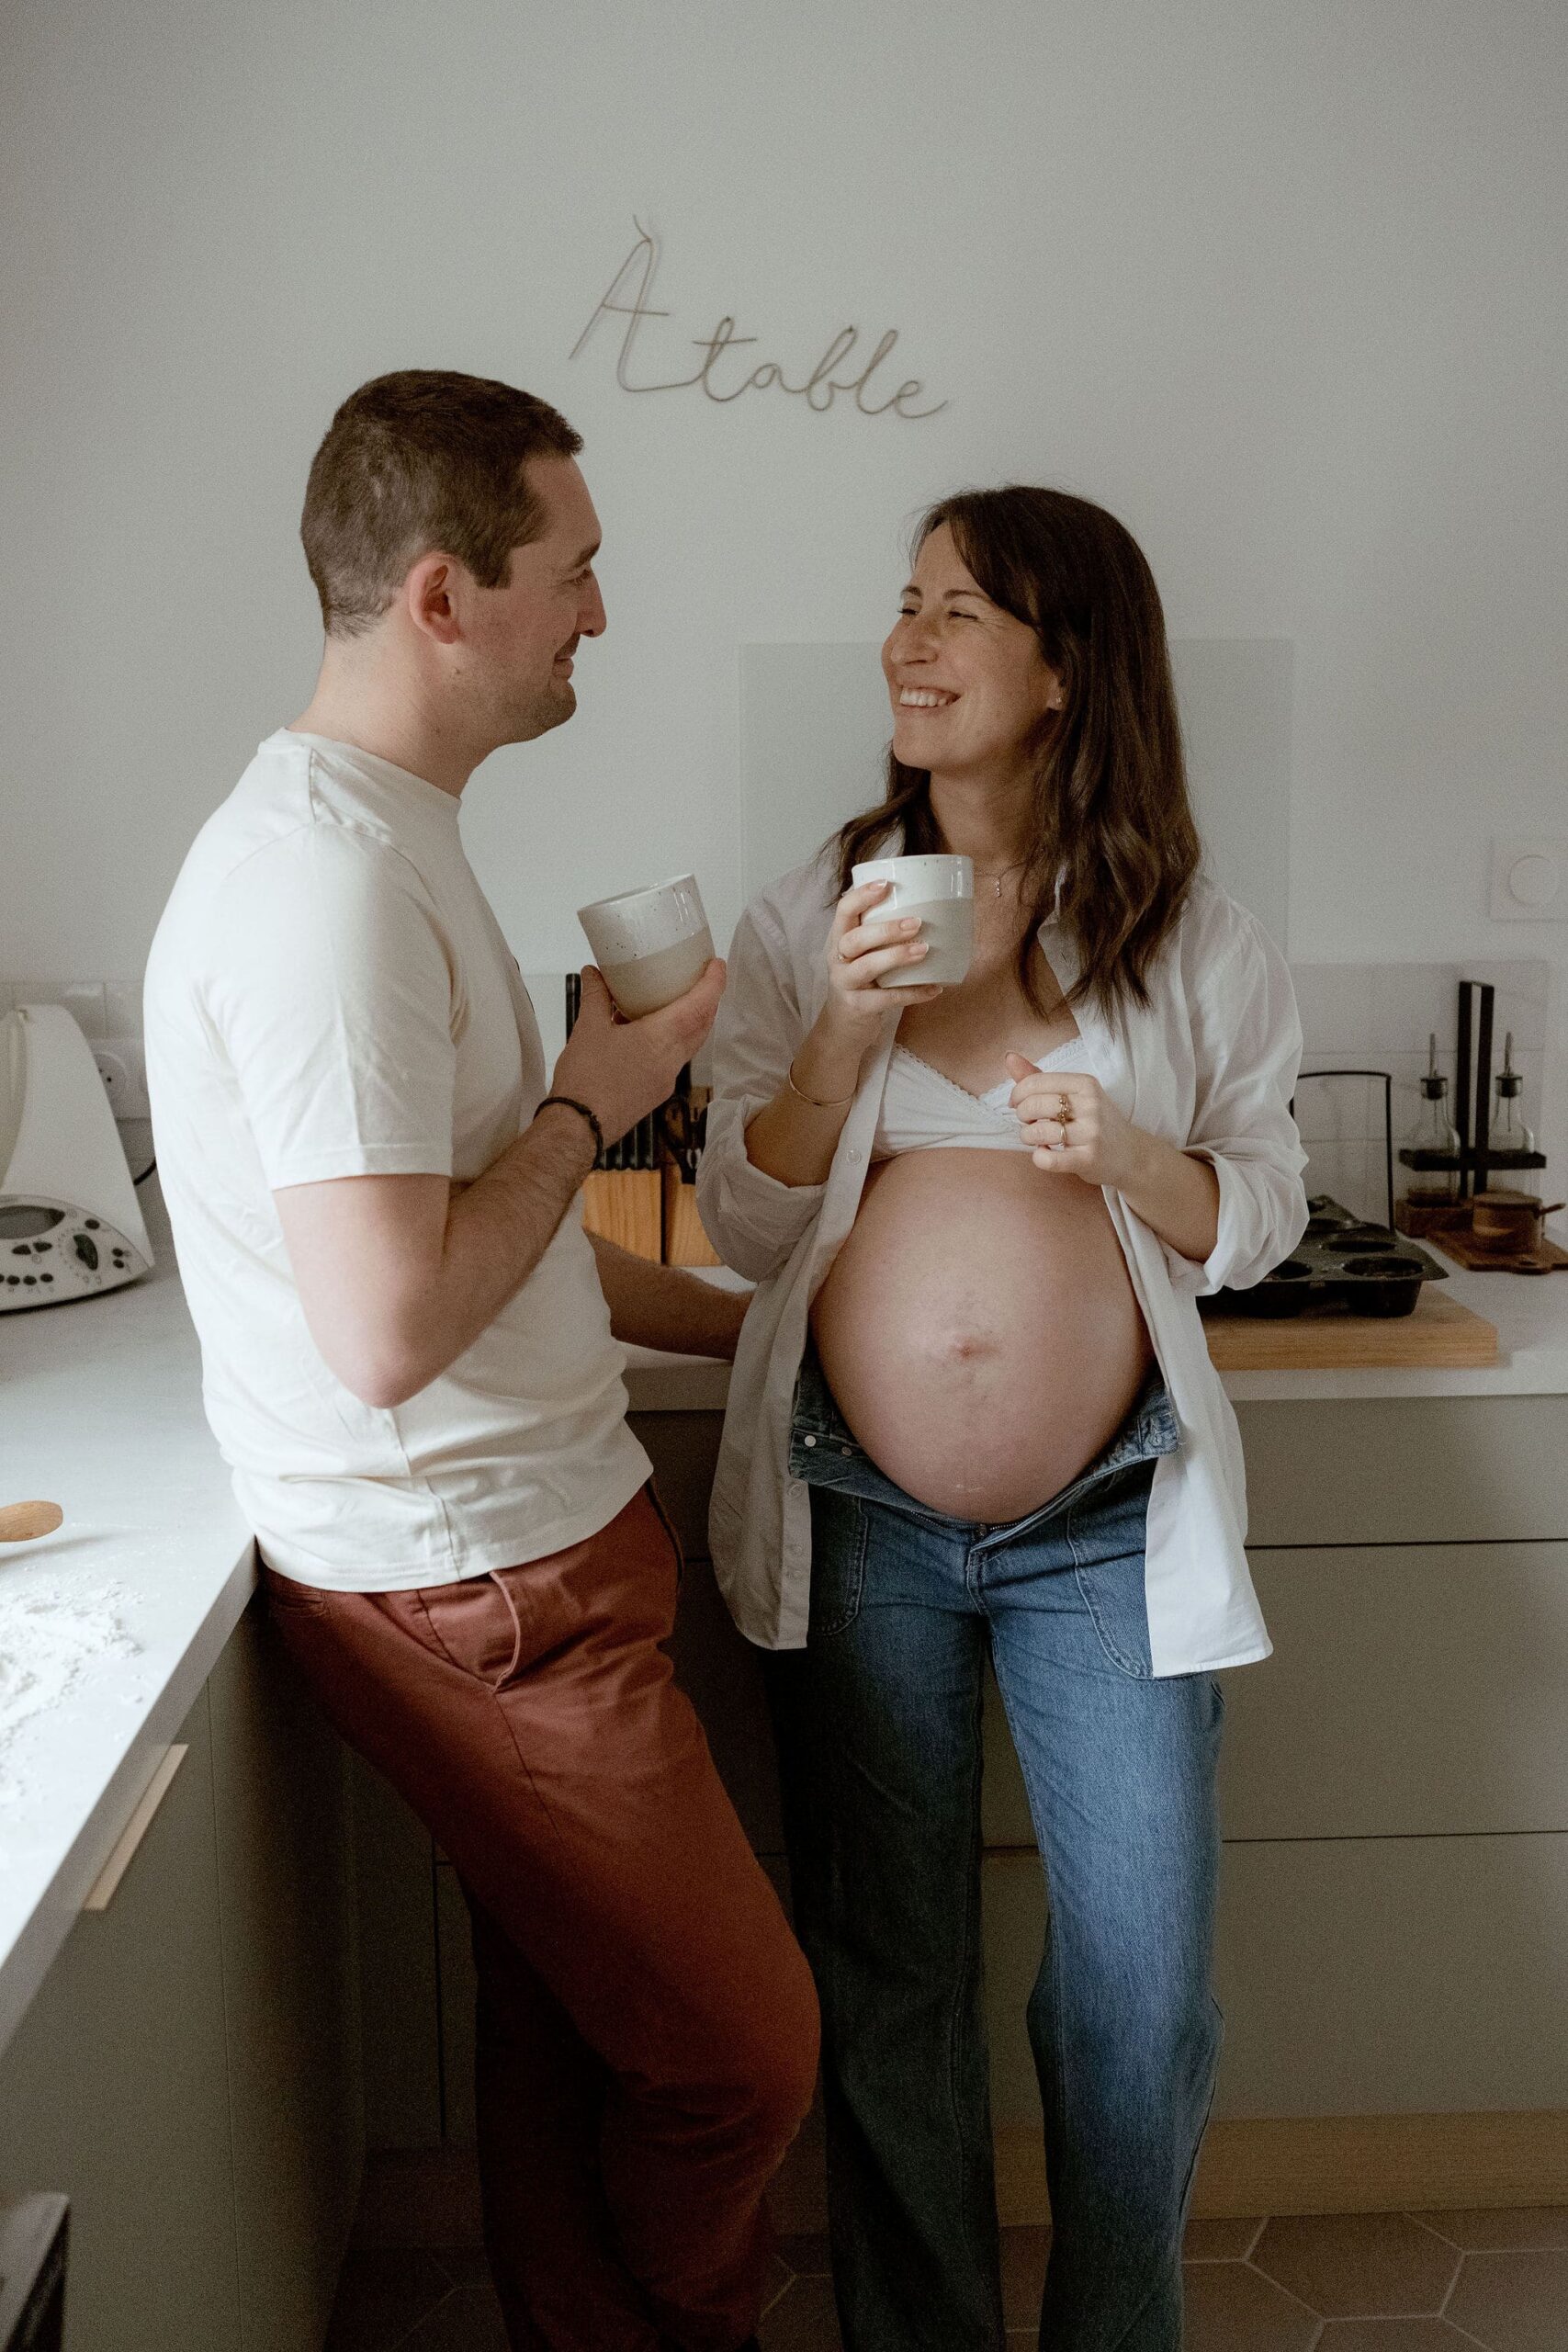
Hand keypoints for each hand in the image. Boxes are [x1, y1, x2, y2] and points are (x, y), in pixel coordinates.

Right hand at [553, 960, 725, 1146]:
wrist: (580, 1127)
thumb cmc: (586, 1076)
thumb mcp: (588, 1028)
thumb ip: (595, 996)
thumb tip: (594, 972)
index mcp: (662, 1038)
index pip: (701, 1005)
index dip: (714, 982)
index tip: (717, 965)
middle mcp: (673, 1059)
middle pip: (703, 1025)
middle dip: (708, 1000)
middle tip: (700, 980)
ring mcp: (668, 1078)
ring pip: (691, 1044)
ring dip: (693, 1021)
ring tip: (678, 1003)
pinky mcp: (658, 1091)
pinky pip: (676, 1059)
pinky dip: (674, 1040)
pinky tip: (652, 1033)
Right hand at [819, 878, 944, 1049]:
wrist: (843, 1026)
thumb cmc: (862, 981)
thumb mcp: (863, 954)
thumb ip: (880, 934)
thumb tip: (929, 908)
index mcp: (839, 938)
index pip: (843, 911)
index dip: (862, 896)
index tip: (886, 884)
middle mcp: (838, 959)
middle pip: (855, 939)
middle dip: (886, 929)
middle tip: (916, 923)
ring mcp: (845, 984)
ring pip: (867, 966)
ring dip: (897, 956)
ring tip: (924, 950)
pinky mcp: (858, 1007)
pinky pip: (886, 999)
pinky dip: (912, 993)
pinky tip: (934, 988)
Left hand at [1005, 1059, 1144, 1189]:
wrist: (1131, 1154)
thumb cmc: (1096, 1121)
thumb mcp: (1074, 1094)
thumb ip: (1039, 1077)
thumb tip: (1009, 1057)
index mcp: (1085, 1083)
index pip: (1036, 1082)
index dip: (1017, 1094)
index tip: (1017, 1104)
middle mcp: (1090, 1105)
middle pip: (1034, 1105)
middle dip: (1022, 1116)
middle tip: (1030, 1122)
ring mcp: (1091, 1132)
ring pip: (1038, 1132)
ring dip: (1028, 1137)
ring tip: (1038, 1139)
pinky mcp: (1089, 1159)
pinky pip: (1049, 1159)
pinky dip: (1039, 1157)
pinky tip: (1046, 1153)